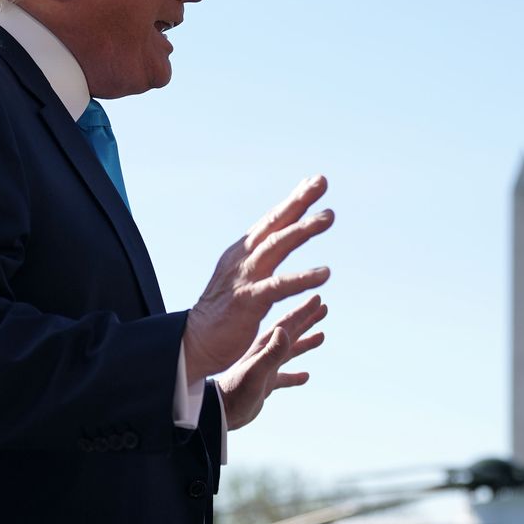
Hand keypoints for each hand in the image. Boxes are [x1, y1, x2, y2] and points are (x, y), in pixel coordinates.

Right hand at [183, 175, 332, 380]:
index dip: (294, 200)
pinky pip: (278, 286)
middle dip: (298, 201)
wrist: (195, 341)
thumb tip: (281, 237)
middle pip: (273, 223)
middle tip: (321, 182)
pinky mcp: (247, 302)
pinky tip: (324, 274)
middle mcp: (242, 259)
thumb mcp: (242, 276)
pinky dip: (301, 278)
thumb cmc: (223, 311)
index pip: (271, 220)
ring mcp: (244, 278)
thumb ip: (260, 256)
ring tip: (328, 216)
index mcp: (242, 252)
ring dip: (302, 229)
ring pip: (276, 246)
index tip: (316, 181)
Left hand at [217, 294, 326, 429]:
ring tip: (321, 335)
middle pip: (291, 332)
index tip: (318, 299)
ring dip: (305, 343)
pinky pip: (285, 378)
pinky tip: (306, 377)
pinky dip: (295, 376)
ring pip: (290, 352)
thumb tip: (284, 330)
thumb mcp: (256, 371)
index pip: (288, 324)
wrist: (219, 411)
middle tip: (324, 308)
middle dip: (307, 320)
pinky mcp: (264, 384)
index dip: (303, 311)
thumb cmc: (236, 391)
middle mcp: (265, 354)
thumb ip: (271, 352)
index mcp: (264, 346)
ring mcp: (265, 368)